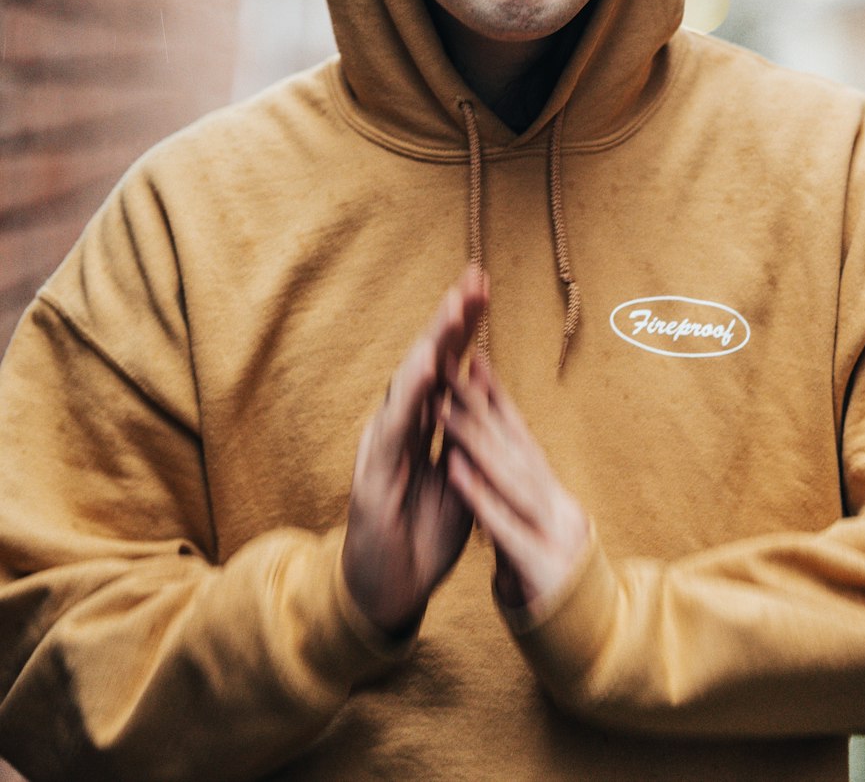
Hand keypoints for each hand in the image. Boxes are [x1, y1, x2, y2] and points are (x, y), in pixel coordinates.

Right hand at [342, 267, 487, 634]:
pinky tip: (428, 365)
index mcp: (423, 423)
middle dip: (452, 318)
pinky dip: (413, 393)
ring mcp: (384, 444)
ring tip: (456, 308)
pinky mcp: (374, 472)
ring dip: (434, 343)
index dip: (465, 327)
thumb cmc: (422, 534)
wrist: (390, 592)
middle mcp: (401, 423)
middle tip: (475, 277)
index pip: (447, 365)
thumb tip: (483, 391)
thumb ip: (466, 436)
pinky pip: (396, 426)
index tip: (485, 288)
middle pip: (428, 361)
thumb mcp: (459, 478)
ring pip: (411, 382)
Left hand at [444, 355, 588, 608]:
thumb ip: (517, 496)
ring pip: (510, 477)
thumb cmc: (553, 584)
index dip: (497, 397)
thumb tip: (492, 455)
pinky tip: (454, 470)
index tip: (473, 357)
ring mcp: (555, 535)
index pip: (523, 437)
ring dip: (474, 440)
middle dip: (478, 406)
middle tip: (448, 366)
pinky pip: (505, 526)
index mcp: (554, 495)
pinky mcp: (543, 568)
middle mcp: (559, 506)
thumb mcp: (534, 531)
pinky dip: (478, 495)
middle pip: (514, 447)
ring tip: (443, 406)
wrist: (593, 646)